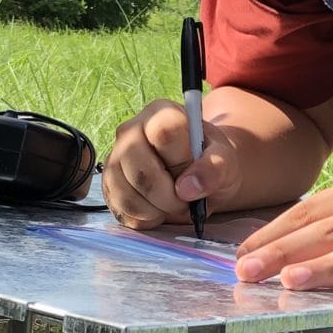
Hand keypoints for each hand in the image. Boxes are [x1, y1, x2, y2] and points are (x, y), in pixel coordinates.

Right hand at [104, 99, 240, 228]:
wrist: (196, 175)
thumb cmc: (209, 161)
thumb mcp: (224, 159)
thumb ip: (215, 167)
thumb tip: (188, 188)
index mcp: (159, 113)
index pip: (164, 132)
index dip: (182, 161)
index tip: (192, 173)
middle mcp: (129, 132)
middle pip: (142, 171)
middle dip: (169, 196)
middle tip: (186, 200)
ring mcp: (114, 159)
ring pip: (128, 195)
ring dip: (158, 211)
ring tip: (174, 204)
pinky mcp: (108, 186)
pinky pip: (123, 211)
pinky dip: (147, 219)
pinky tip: (160, 210)